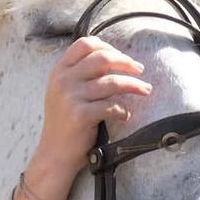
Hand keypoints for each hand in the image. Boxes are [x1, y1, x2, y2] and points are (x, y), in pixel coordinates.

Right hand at [28, 37, 151, 198]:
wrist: (54, 155)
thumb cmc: (65, 123)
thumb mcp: (64, 92)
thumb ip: (80, 74)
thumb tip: (114, 58)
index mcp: (59, 71)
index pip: (85, 44)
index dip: (108, 46)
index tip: (122, 57)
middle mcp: (63, 80)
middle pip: (102, 58)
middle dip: (126, 62)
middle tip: (140, 70)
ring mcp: (70, 97)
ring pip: (112, 82)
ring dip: (134, 85)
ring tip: (146, 90)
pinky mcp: (80, 115)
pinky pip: (111, 106)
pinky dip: (123, 110)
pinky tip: (125, 115)